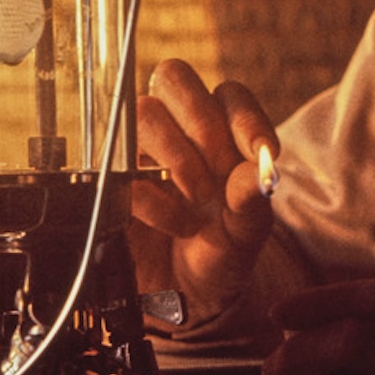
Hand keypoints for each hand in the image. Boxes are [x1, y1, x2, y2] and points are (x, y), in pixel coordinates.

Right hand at [130, 58, 279, 326]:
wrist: (187, 298)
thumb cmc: (222, 249)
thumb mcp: (248, 229)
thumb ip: (254, 198)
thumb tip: (260, 169)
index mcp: (219, 128)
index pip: (228, 92)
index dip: (244, 115)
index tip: (261, 150)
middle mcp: (177, 129)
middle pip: (173, 77)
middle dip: (201, 123)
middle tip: (218, 170)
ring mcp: (141, 151)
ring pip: (144, 113)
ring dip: (179, 158)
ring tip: (198, 199)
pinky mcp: (112, 181)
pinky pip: (123, 167)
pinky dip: (157, 199)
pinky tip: (177, 224)